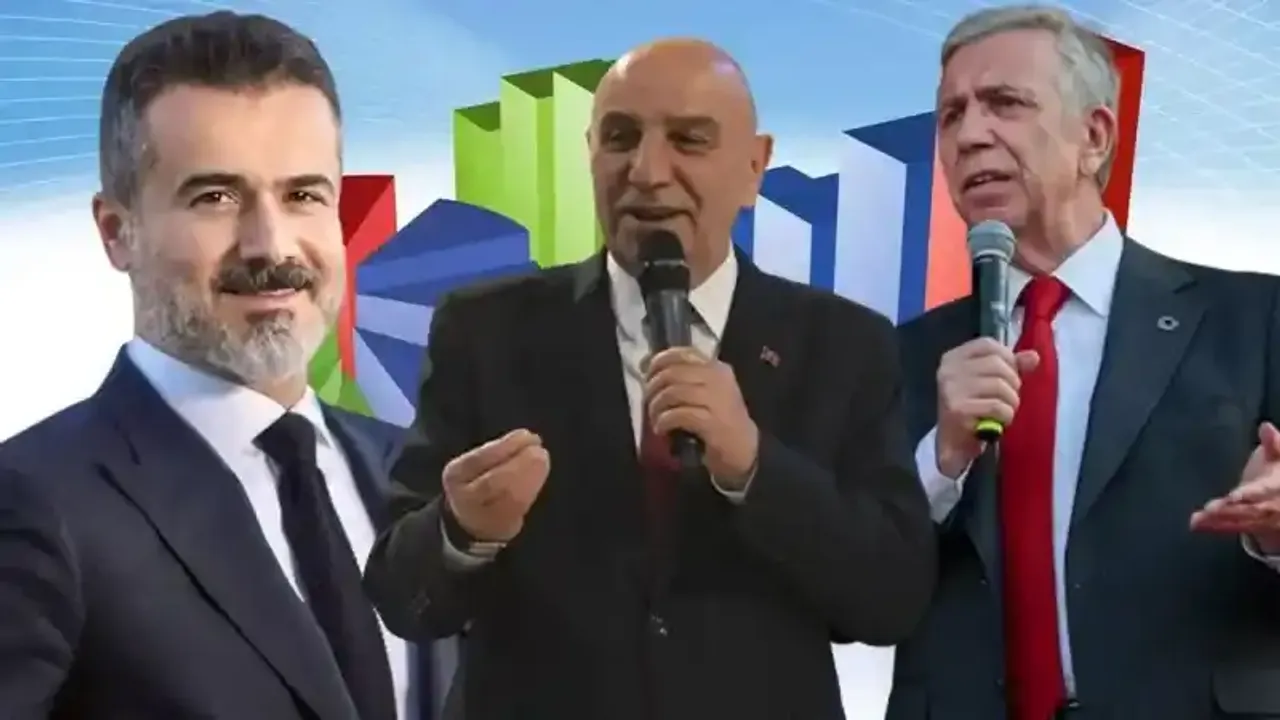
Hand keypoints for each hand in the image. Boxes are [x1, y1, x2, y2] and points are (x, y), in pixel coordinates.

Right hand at [442, 429, 549, 541]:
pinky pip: (519, 510)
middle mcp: (463, 499)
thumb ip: (498, 450)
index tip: (526, 435)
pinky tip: (539, 477)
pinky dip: (531, 491)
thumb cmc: (480, 478)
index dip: (505, 447)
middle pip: (492, 483)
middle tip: (539, 450)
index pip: (478, 460)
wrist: (472, 518)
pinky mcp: (501, 528)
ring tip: (543, 460)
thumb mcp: (480, 461)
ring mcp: (481, 517)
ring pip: (508, 499)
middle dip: (520, 464)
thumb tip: (525, 438)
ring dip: (531, 478)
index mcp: (455, 475)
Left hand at [644, 347, 758, 483]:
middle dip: (653, 387)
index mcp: (716, 368)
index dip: (658, 362)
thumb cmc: (721, 419)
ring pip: (673, 393)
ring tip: (655, 417)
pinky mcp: (712, 422)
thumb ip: (684, 377)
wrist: (745, 449)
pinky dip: (663, 421)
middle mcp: (718, 379)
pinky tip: (661, 429)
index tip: (648, 375)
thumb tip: (647, 364)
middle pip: (673, 373)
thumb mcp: (708, 390)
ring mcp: (717, 400)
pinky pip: (677, 415)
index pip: (682, 354)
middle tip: (649, 401)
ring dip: (657, 406)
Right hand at [935, 337, 1038, 477]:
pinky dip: (1006, 416)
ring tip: (1005, 411)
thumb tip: (1034, 357)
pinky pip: (997, 406)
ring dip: (1011, 402)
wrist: (952, 443)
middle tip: (1010, 398)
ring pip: (999, 385)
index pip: (988, 345)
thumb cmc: (973, 408)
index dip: (1008, 358)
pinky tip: (999, 421)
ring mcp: (951, 390)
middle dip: (1013, 383)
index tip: (1009, 375)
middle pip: (997, 364)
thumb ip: (1010, 367)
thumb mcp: (988, 382)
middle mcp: (948, 370)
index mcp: (953, 358)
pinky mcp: (958, 410)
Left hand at [1190, 422, 1279, 552]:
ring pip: (1240, 521)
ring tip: (1196, 519)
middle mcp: (1271, 506)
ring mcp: (1263, 519)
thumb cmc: (1279, 469)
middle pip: (1250, 510)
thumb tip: (1265, 427)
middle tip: (1209, 510)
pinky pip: (1234, 528)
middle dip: (1229, 511)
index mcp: (1277, 486)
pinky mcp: (1253, 526)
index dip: (1248, 494)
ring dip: (1218, 521)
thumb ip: (1274, 443)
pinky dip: (1215, 527)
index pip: (1263, 490)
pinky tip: (1196, 525)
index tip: (1233, 496)